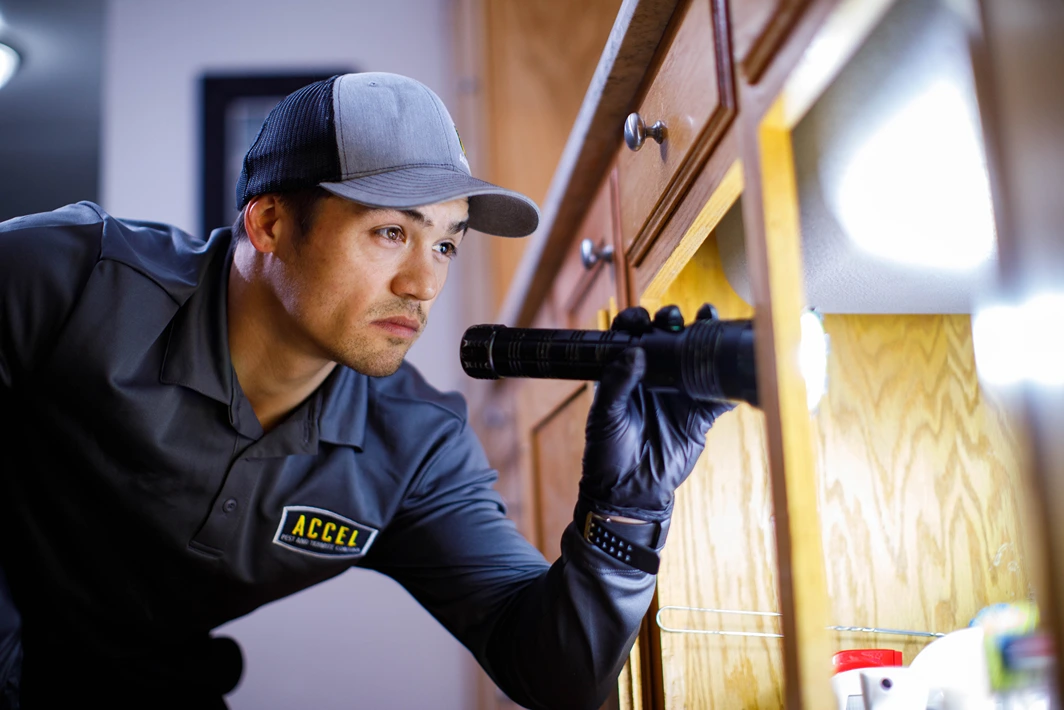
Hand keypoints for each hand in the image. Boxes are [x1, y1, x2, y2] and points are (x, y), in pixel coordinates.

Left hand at [578, 305, 735, 521]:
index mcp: (626, 373)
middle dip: (672, 320)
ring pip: (695, 357)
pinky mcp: (699, 415)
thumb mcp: (605, 416)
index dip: (636, 321)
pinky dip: (728, 380)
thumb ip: (617, 382)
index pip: (632, 336)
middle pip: (667, 338)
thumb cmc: (607, 452)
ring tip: (709, 320)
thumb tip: (635, 350)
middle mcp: (654, 377)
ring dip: (704, 337)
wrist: (628, 491)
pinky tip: (732, 363)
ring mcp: (678, 393)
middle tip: (673, 320)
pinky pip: (718, 394)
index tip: (641, 319)